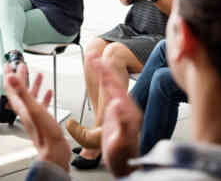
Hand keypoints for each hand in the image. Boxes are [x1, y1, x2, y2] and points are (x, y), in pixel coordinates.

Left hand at [3, 64, 70, 171]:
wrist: (54, 150)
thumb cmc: (44, 132)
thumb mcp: (33, 108)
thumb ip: (22, 92)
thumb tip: (10, 77)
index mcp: (20, 106)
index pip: (10, 87)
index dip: (9, 74)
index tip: (8, 64)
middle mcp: (25, 110)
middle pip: (20, 90)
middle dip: (20, 76)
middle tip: (22, 65)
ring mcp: (33, 115)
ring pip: (31, 96)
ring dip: (33, 84)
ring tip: (38, 74)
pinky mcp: (43, 119)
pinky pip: (42, 105)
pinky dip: (44, 97)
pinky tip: (49, 93)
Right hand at [98, 61, 141, 176]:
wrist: (125, 164)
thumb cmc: (123, 156)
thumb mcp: (121, 142)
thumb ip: (122, 123)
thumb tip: (118, 103)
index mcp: (128, 112)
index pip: (115, 86)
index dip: (105, 72)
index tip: (97, 61)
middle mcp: (127, 108)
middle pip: (114, 82)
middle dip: (103, 67)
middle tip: (92, 55)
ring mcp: (122, 110)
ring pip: (112, 85)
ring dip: (103, 72)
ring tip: (94, 60)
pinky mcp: (118, 114)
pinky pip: (110, 93)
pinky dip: (103, 82)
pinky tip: (100, 79)